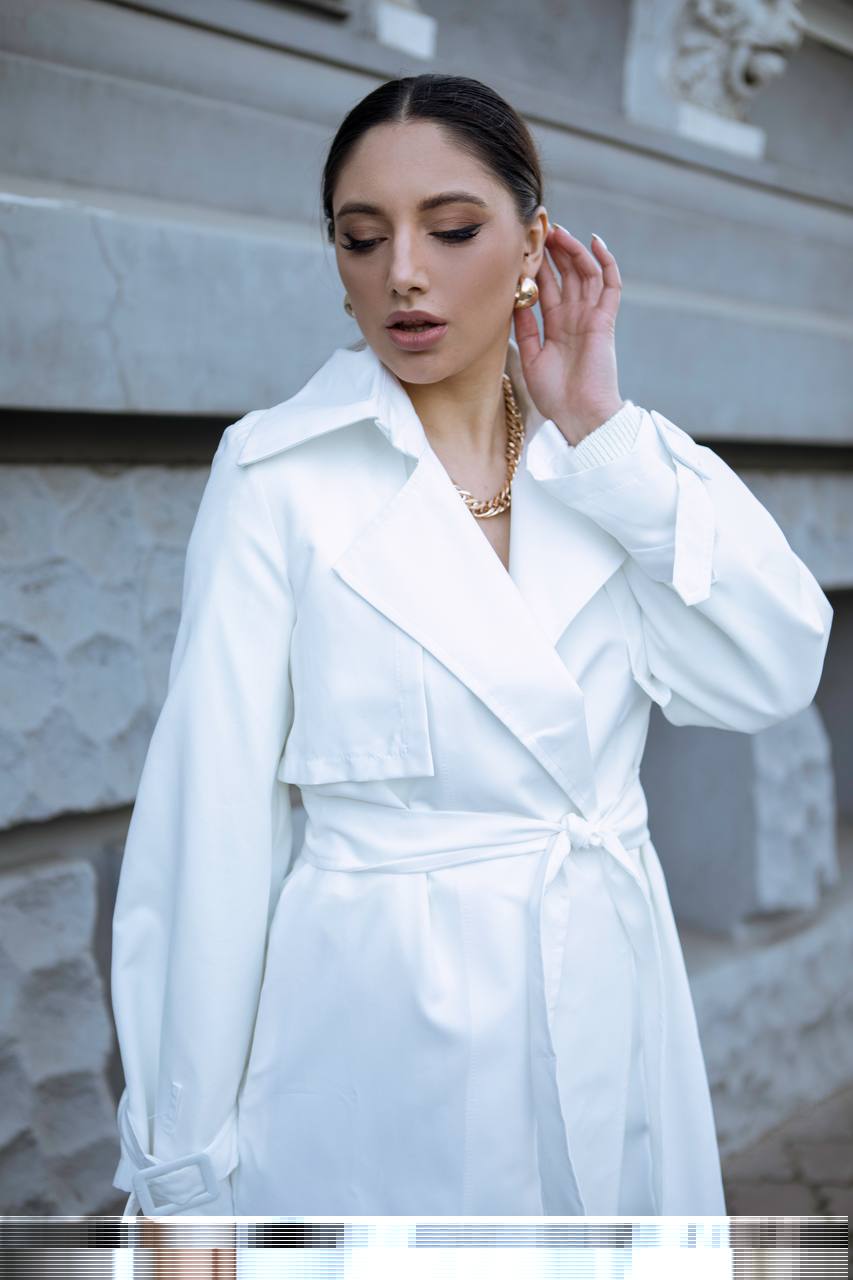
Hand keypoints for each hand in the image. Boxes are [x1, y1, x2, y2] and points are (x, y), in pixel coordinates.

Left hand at [513, 224, 624, 444]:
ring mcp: (591, 317)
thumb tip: (514, 297)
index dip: (539, 266)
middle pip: (567, 275)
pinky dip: (605, 262)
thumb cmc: (555, 396)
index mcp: (557, 327)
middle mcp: (575, 318)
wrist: (579, 416)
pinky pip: (610, 285)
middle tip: (541, 229)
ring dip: (574, 251)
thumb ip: (526, 327)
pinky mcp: (605, 320)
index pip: (548, 288)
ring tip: (559, 231)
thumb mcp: (532, 357)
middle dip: (555, 252)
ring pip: (585, 274)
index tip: (525, 246)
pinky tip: (595, 242)